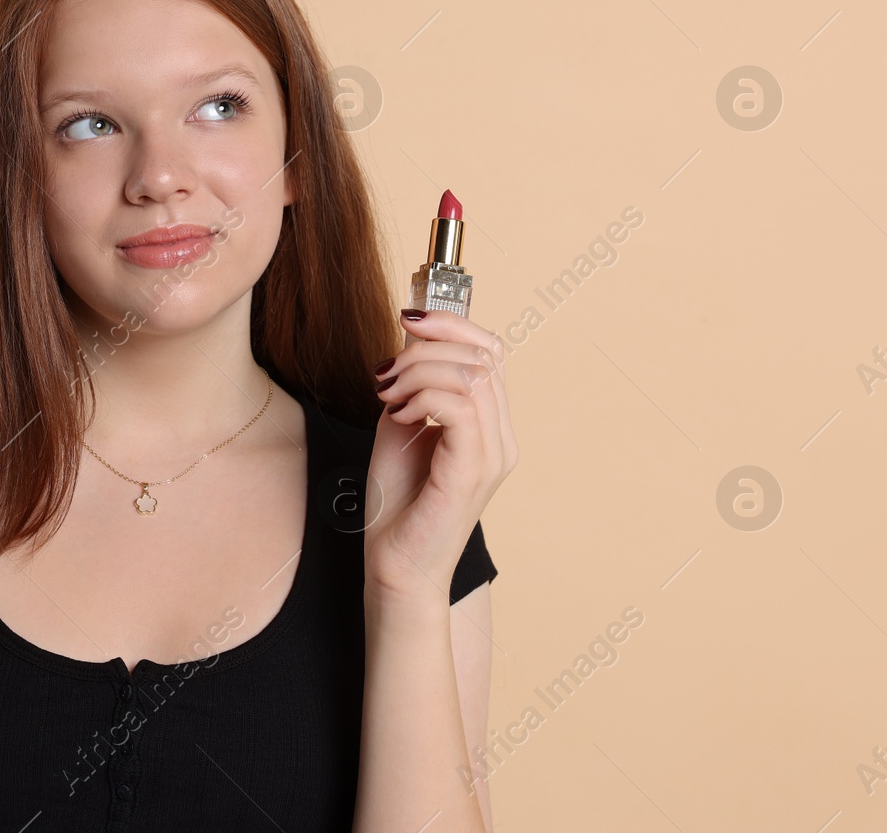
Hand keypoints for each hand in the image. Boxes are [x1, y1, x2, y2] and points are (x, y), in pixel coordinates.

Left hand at [363, 309, 517, 602]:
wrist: (395, 568)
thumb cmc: (398, 505)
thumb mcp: (401, 429)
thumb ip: (412, 388)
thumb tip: (408, 344)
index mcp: (491, 427)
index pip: (491, 352)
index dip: (452, 324)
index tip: (407, 319)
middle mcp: (501, 439)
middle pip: (482, 356)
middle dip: (426, 346)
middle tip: (385, 370)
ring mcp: (492, 456)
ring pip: (470, 376)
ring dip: (417, 371)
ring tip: (387, 395)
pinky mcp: (472, 472)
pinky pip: (458, 407)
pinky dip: (421, 396)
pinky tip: (396, 413)